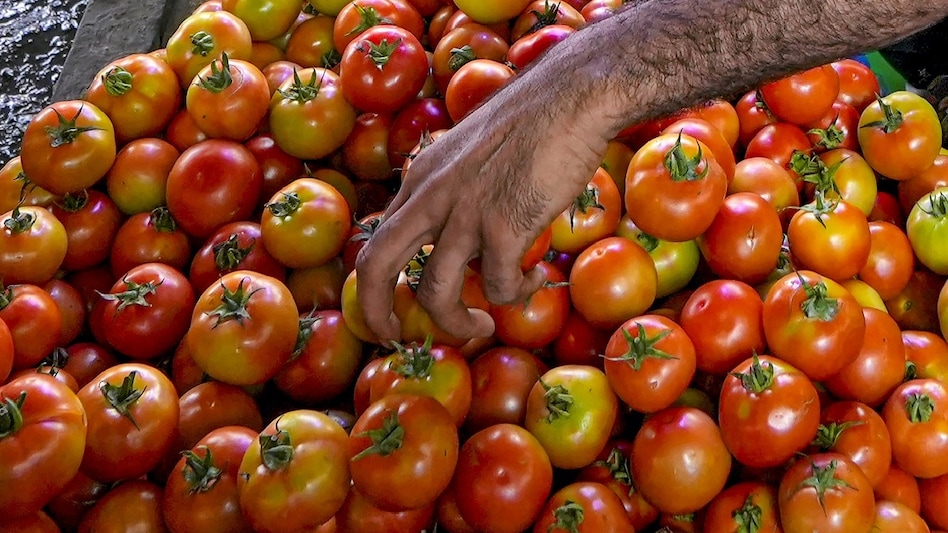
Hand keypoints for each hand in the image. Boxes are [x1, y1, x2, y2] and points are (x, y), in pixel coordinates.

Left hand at [355, 67, 611, 342]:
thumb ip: (454, 192)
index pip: (377, 239)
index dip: (375, 285)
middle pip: (376, 267)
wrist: (571, 96)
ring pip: (434, 294)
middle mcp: (430, 196)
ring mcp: (464, 213)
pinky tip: (536, 278)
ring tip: (482, 325)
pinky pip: (499, 287)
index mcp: (420, 179)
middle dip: (376, 313)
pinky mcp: (504, 226)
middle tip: (395, 337)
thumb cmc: (532, 121)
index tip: (391, 310)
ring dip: (457, 324)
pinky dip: (518, 294)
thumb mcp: (470, 153)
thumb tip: (461, 239)